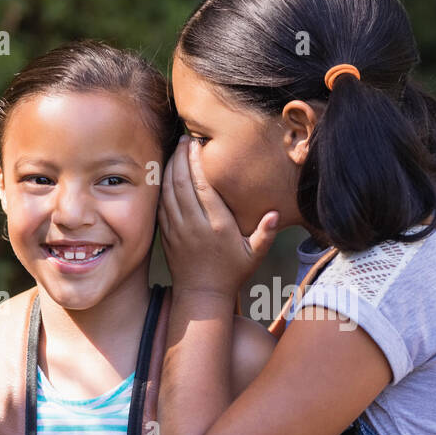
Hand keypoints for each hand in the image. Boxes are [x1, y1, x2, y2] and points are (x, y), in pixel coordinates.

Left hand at [158, 134, 278, 300]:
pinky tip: (166, 172)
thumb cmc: (232, 274)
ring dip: (170, 167)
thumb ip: (265, 233)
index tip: (196, 144)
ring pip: (168, 190)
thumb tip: (274, 213)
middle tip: (184, 139)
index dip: (195, 161)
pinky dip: (162, 185)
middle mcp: (194, 224)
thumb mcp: (254, 256)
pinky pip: (161, 204)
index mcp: (217, 225)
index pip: (202, 185)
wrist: (201, 295)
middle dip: (181, 157)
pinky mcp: (166, 234)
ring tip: (175, 150)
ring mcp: (177, 229)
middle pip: (182, 182)